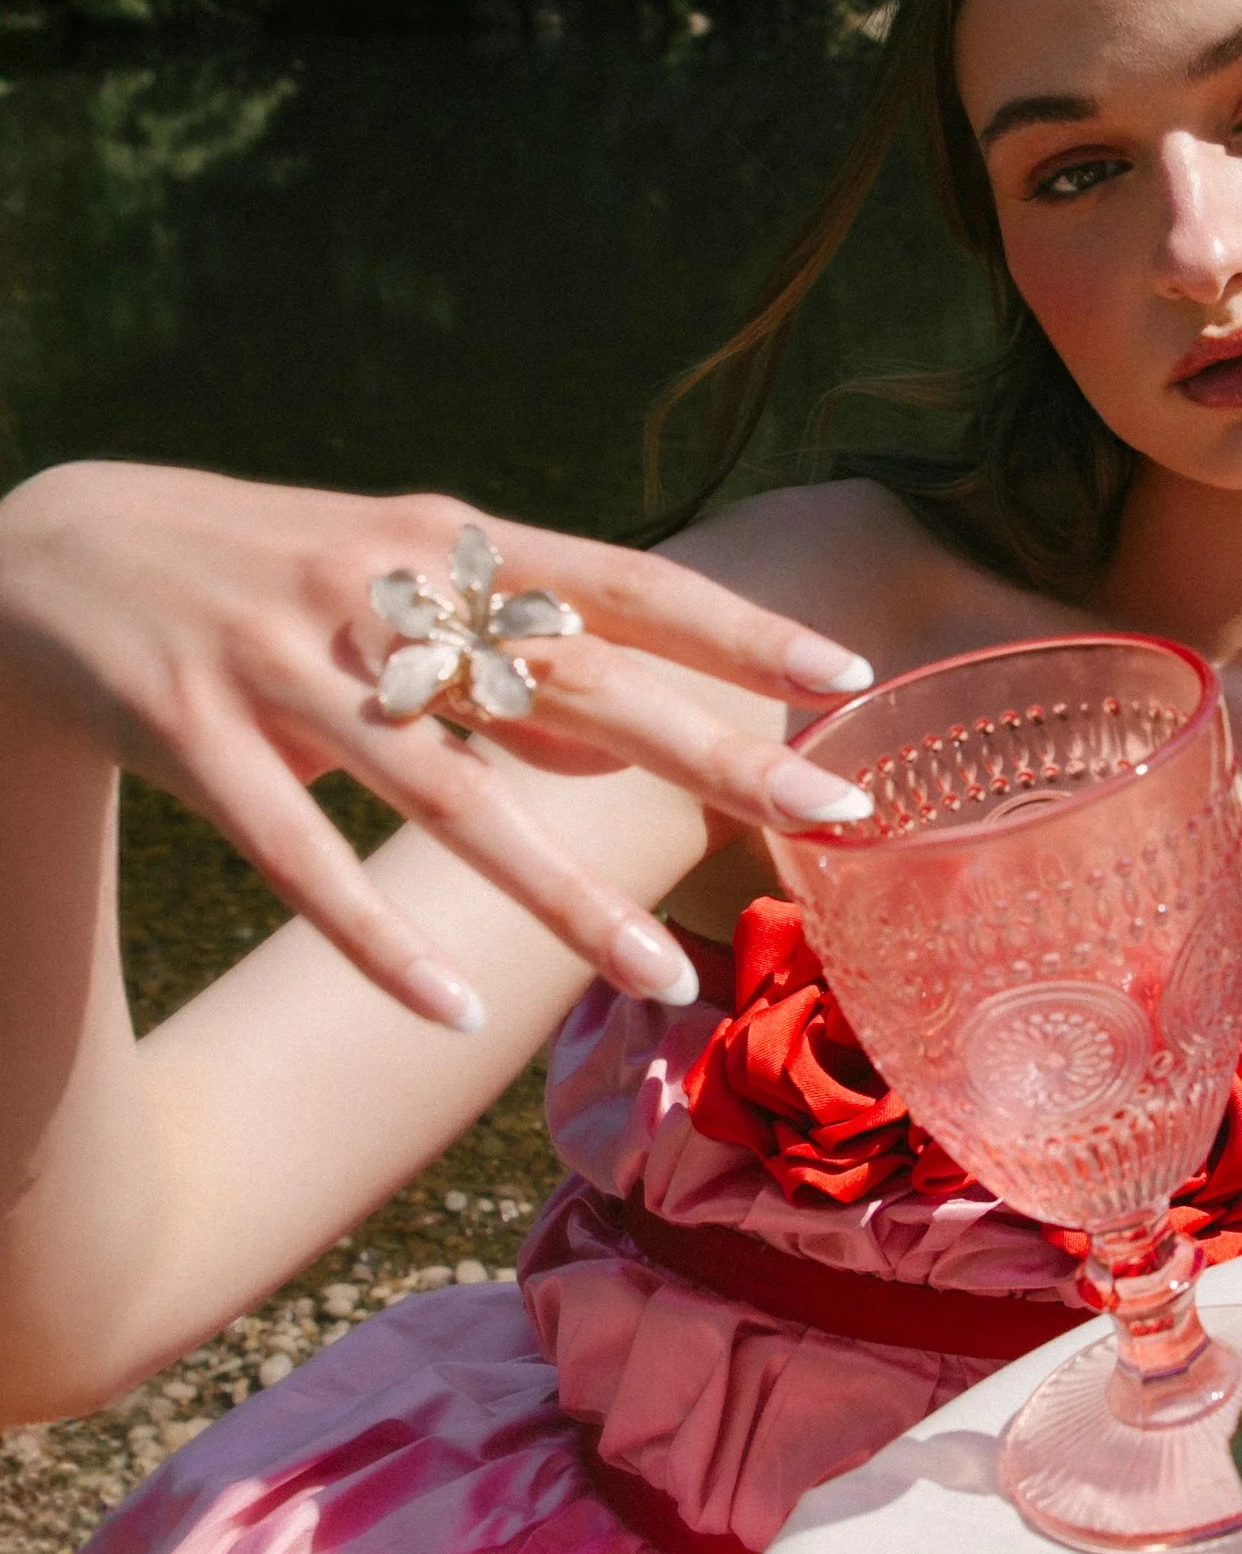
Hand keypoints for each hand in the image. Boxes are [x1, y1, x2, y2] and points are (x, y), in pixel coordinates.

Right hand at [0, 463, 873, 1027]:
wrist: (50, 553)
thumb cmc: (266, 580)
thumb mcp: (396, 586)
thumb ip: (514, 656)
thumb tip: (643, 733)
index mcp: (441, 543)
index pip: (620, 582)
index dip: (736, 627)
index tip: (850, 675)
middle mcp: (378, 593)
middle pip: (571, 684)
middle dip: (711, 753)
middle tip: (834, 815)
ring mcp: (284, 664)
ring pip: (449, 796)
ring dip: (561, 894)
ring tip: (662, 981)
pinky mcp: (192, 735)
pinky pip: (300, 858)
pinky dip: (377, 938)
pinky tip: (449, 1010)